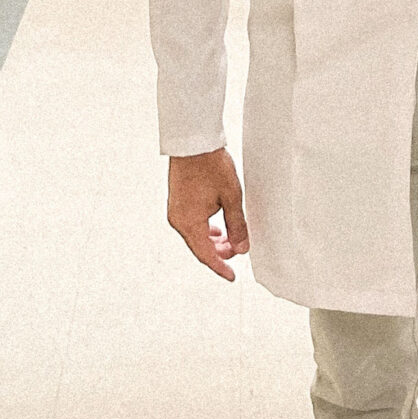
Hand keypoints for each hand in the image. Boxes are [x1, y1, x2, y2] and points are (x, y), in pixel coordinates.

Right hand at [167, 148, 249, 279]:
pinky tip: (216, 226)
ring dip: (213, 241)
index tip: (231, 276)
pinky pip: (191, 225)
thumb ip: (237, 225)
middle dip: (219, 253)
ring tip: (230, 238)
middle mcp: (178, 220)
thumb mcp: (231, 197)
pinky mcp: (177, 202)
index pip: (206, 255)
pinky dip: (205, 230)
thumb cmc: (211, 166)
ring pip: (195, 236)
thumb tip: (242, 248)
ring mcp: (175, 211)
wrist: (193, 142)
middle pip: (199, 247)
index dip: (220, 267)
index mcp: (189, 222)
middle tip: (237, 250)